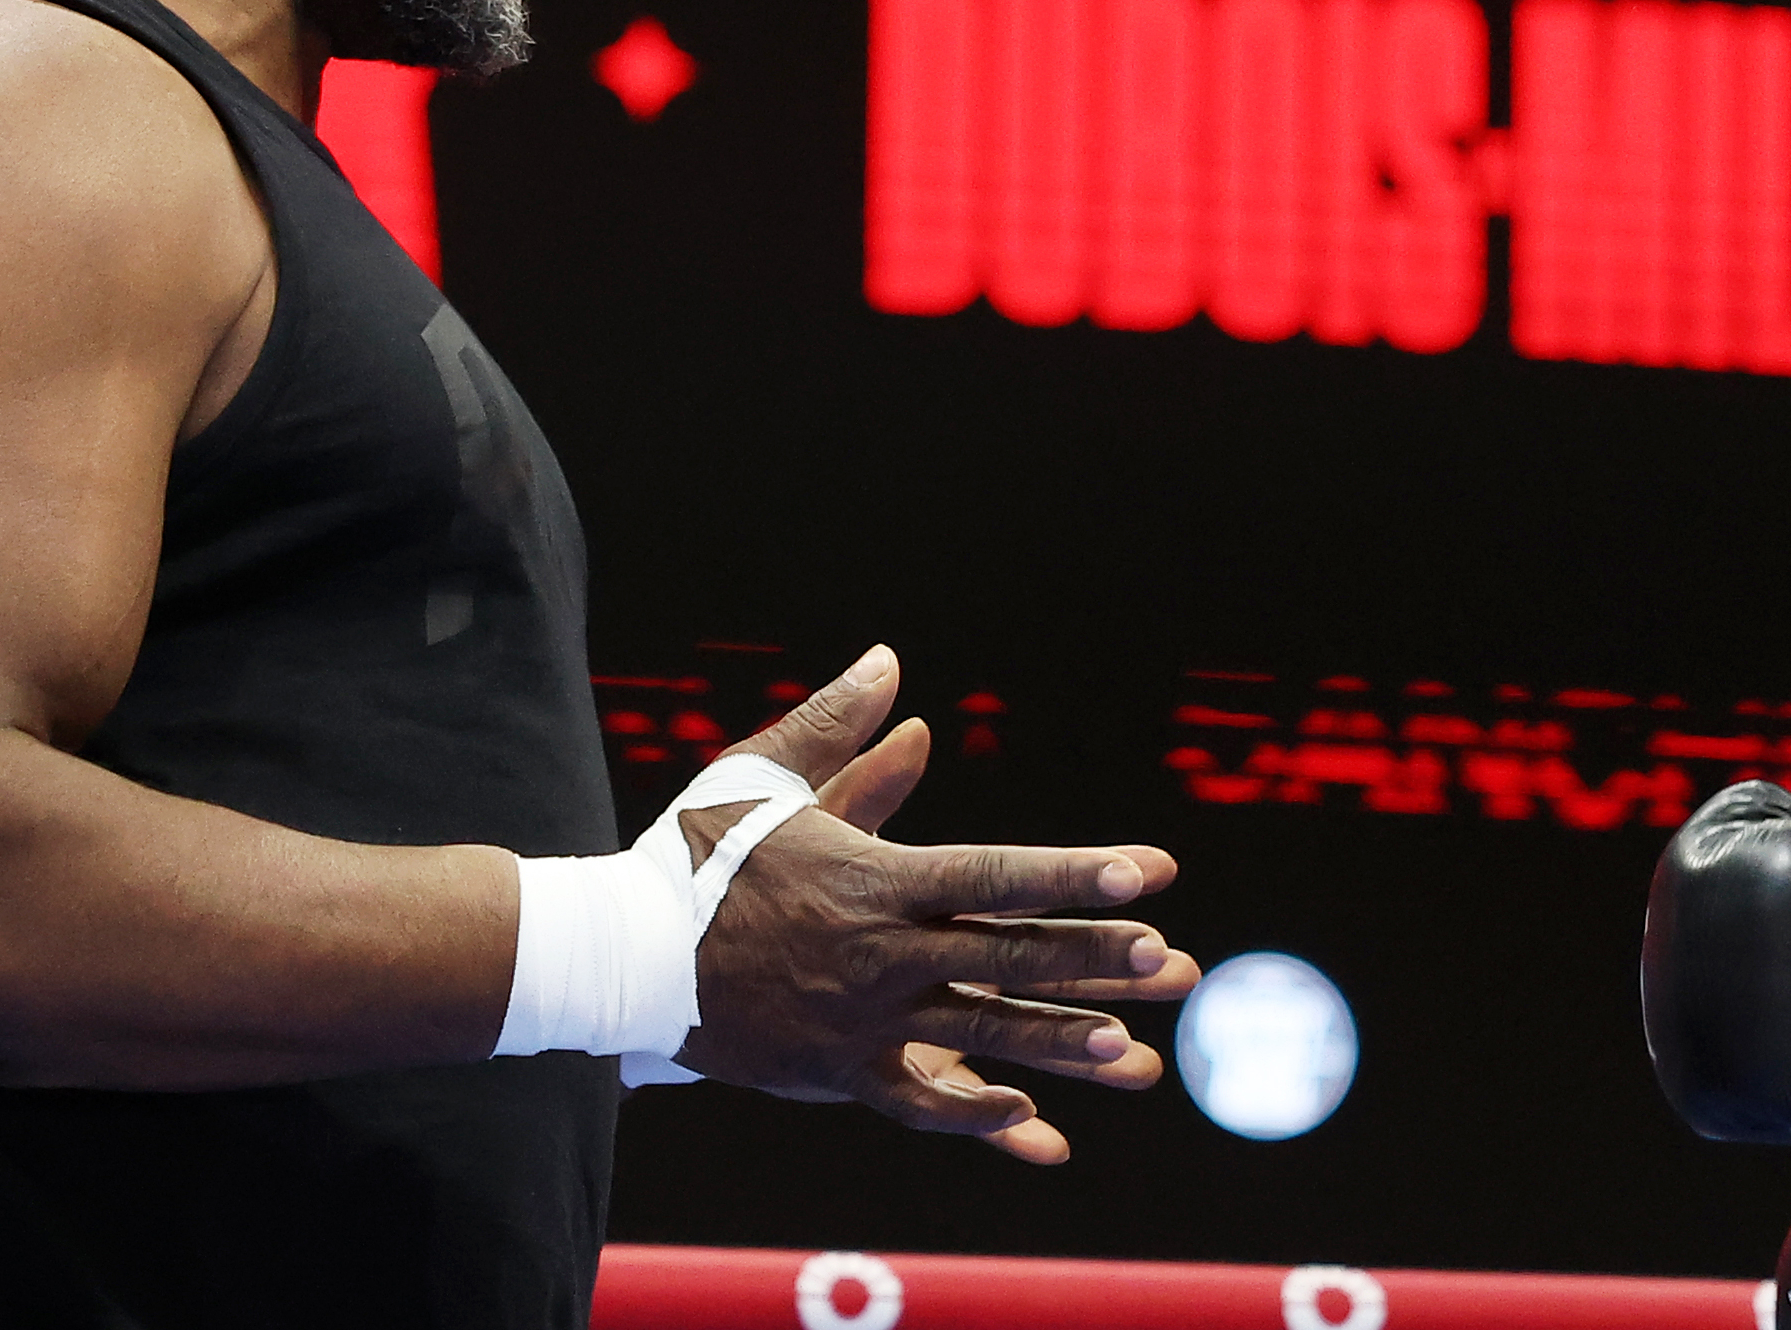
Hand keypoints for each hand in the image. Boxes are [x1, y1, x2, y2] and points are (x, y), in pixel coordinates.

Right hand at [665, 649, 1202, 1163]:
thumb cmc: (695, 856)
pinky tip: (1037, 1123)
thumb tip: (893, 666)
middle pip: (1006, 958)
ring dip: (1061, 1044)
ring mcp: (860, 1023)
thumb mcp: (762, 777)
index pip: (994, 875)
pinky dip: (976, 1116)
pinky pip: (917, 1104)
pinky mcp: (836, 1075)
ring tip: (1135, 1054)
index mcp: (872, 878)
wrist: (617, 956)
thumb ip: (838, 727)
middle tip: (1173, 963)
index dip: (1075, 875)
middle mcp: (877, 955)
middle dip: (1095, 960)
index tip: (1150, 871)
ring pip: (979, 1036)